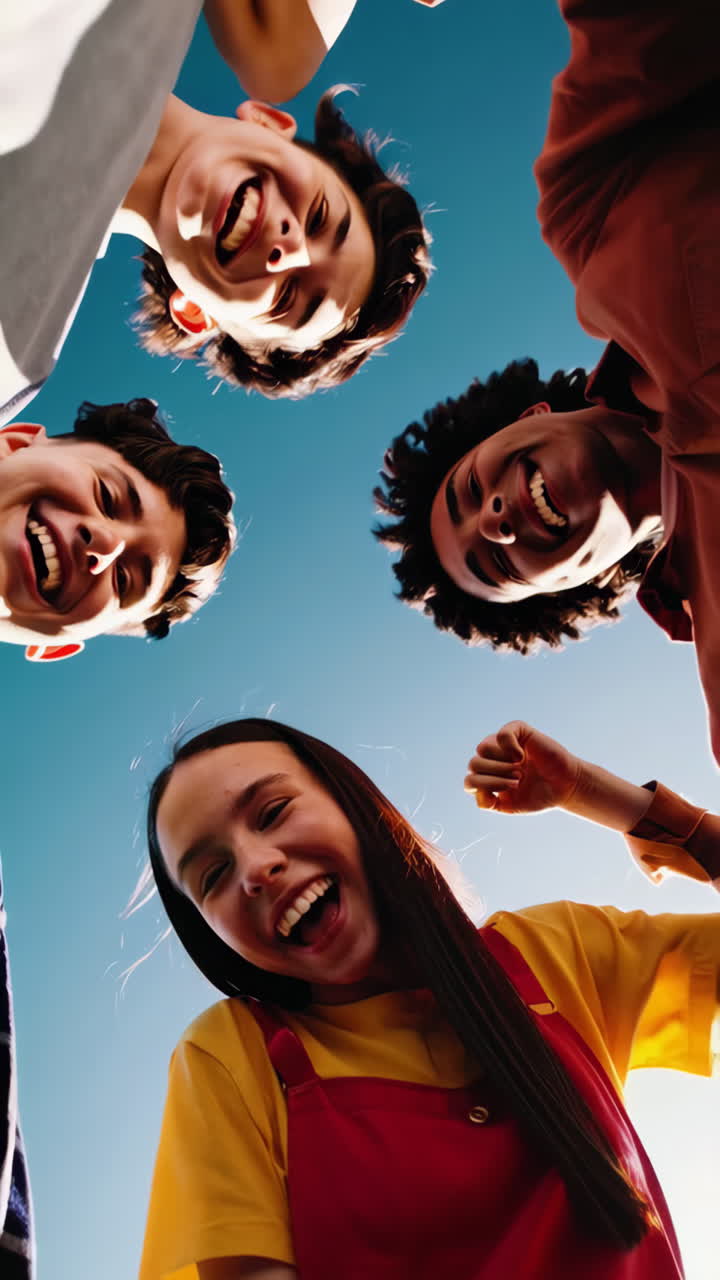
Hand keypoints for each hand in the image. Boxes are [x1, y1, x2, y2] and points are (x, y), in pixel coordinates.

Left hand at [465, 721, 580, 814]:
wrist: (564, 787)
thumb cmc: (537, 795)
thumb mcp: (509, 806)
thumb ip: (489, 802)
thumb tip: (478, 791)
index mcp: (486, 775)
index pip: (470, 780)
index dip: (486, 786)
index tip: (509, 790)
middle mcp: (491, 757)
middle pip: (474, 763)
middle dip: (495, 776)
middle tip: (518, 780)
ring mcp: (502, 743)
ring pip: (482, 748)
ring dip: (501, 764)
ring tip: (519, 770)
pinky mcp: (518, 730)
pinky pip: (502, 734)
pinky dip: (509, 747)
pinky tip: (521, 756)